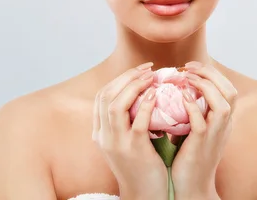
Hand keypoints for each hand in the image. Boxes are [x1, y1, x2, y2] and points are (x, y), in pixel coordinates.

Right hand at [93, 62, 167, 199]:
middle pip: (106, 96)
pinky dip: (145, 105)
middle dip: (127, 77)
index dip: (119, 79)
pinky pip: (137, 122)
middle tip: (148, 69)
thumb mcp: (128, 141)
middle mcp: (104, 136)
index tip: (139, 70)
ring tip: (152, 77)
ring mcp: (117, 144)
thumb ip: (129, 119)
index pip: (102, 96)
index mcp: (100, 133)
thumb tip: (143, 92)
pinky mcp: (133, 150)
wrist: (146, 194)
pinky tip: (156, 95)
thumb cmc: (142, 165)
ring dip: (134, 86)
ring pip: (116, 106)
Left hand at [171, 62, 237, 199]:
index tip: (190, 66)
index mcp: (224, 120)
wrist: (191, 186)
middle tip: (187, 67)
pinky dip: (192, 105)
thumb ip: (193, 110)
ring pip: (222, 103)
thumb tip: (176, 88)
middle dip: (210, 74)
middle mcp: (224, 125)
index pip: (228, 88)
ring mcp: (215, 135)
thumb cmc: (189, 157)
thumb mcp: (195, 130)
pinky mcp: (202, 145)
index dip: (212, 73)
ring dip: (204, 86)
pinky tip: (180, 95)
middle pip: (230, 91)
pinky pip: (202, 122)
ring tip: (185, 77)